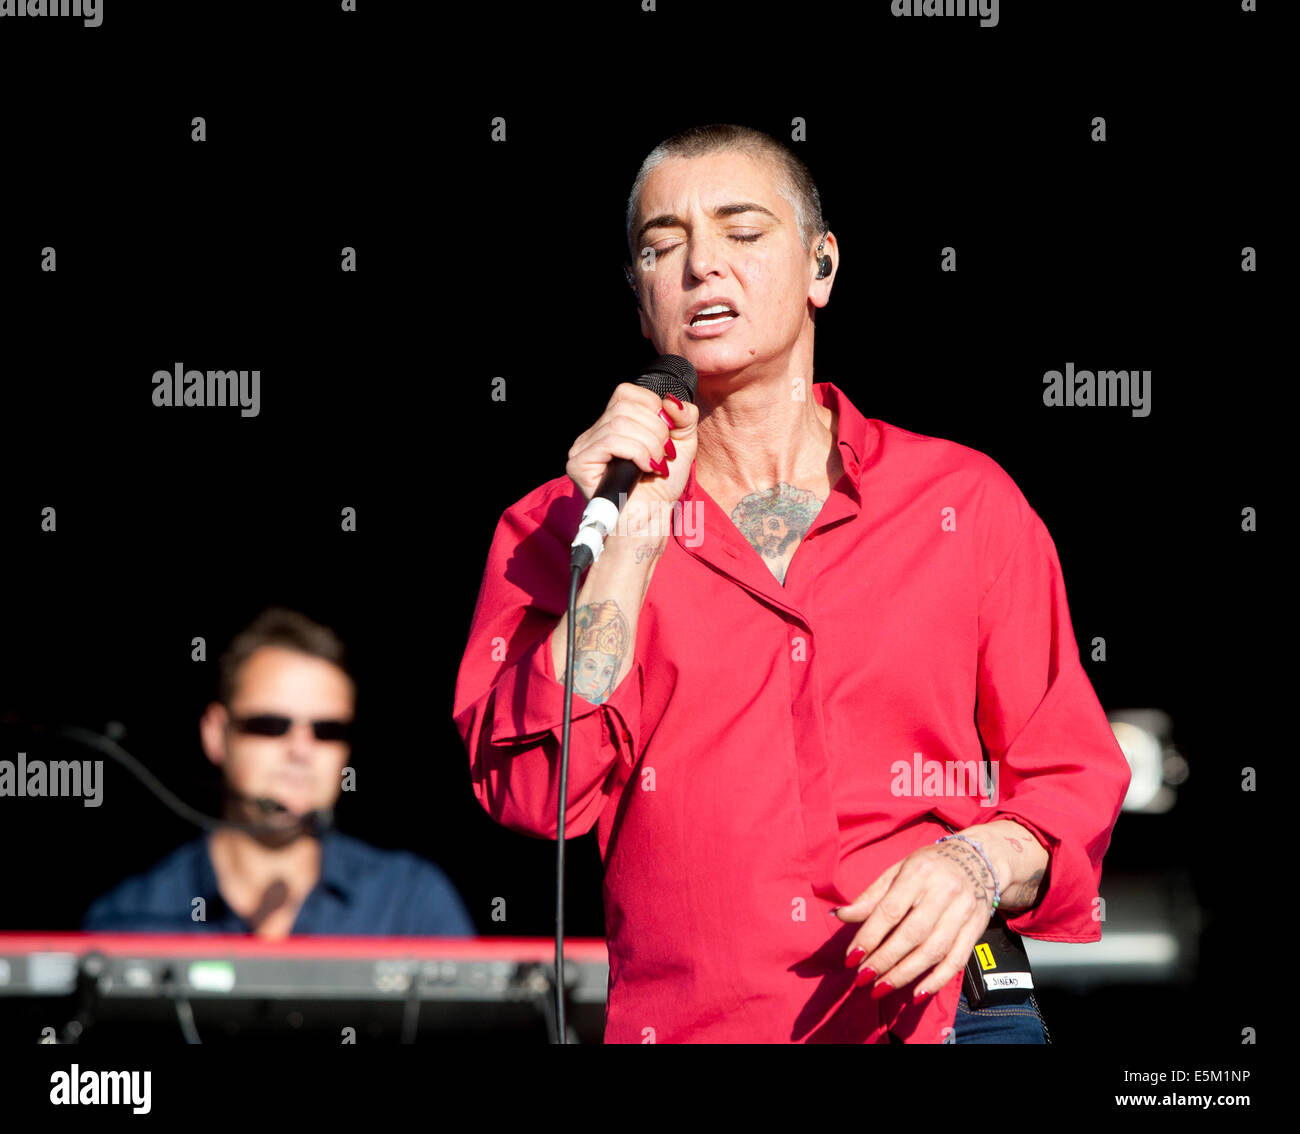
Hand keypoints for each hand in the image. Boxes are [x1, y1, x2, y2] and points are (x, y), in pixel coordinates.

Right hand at [565, 383, 698, 519]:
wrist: (650, 520)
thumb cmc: (661, 486)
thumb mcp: (682, 444)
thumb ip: (684, 417)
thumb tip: (671, 402)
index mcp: (612, 423)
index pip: (628, 393)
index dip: (653, 409)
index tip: (666, 436)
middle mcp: (593, 432)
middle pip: (625, 406)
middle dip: (656, 430)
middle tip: (664, 455)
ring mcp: (583, 447)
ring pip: (619, 423)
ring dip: (649, 444)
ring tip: (656, 465)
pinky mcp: (579, 463)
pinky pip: (610, 442)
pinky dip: (636, 452)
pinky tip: (645, 468)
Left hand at [832, 838, 995, 1002]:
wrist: (978, 859)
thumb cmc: (929, 866)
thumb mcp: (898, 871)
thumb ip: (872, 896)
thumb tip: (840, 915)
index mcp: (919, 873)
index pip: (890, 910)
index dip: (869, 936)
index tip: (851, 957)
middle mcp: (944, 892)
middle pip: (912, 934)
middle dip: (885, 960)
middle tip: (863, 978)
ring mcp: (963, 912)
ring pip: (933, 951)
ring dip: (905, 974)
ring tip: (882, 988)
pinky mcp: (976, 929)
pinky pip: (957, 960)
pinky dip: (937, 980)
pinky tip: (918, 994)